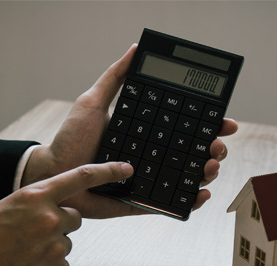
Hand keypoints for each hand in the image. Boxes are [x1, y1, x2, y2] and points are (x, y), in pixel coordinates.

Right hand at [0, 161, 133, 265]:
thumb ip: (33, 205)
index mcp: (34, 196)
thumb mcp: (4, 209)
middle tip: (30, 237)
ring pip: (65, 243)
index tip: (126, 169)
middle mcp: (50, 218)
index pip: (80, 177)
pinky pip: (62, 265)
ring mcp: (56, 246)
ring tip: (21, 257)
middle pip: (73, 218)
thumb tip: (52, 211)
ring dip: (50, 248)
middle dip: (58, 225)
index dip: (107, 172)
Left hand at [22, 44, 237, 218]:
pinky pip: (170, 205)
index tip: (224, 120)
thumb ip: (115, 77)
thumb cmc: (69, 140)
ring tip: (210, 166)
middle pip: (193, 153)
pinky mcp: (141, 202)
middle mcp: (151, 156)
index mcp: (146, 133)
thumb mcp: (92, 102)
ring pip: (187, 178)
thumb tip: (135, 49)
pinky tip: (201, 194)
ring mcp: (148, 180)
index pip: (184, 127)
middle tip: (216, 146)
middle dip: (214, 149)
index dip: (208, 124)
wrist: (53, 173)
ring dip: (206, 173)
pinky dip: (190, 202)